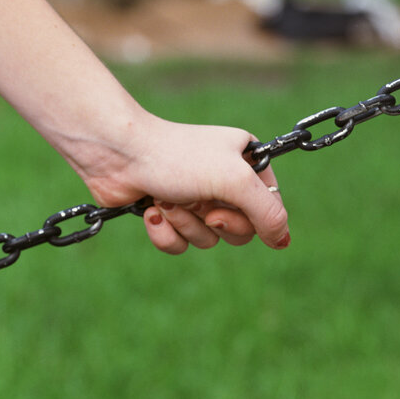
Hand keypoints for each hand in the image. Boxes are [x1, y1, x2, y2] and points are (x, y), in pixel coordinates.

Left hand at [71, 111, 289, 256]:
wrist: (118, 154)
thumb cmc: (177, 157)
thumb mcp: (235, 180)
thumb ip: (268, 212)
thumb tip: (282, 241)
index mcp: (245, 162)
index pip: (268, 207)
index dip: (250, 218)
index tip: (225, 208)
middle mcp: (222, 180)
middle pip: (240, 229)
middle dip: (216, 224)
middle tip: (201, 208)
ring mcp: (193, 197)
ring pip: (207, 238)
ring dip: (186, 224)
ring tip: (167, 199)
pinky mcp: (166, 213)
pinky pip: (179, 244)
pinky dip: (165, 233)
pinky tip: (151, 210)